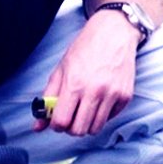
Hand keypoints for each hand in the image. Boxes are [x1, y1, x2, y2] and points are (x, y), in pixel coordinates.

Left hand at [34, 11, 139, 136]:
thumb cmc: (84, 49)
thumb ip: (48, 98)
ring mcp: (112, 94)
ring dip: (86, 124)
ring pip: (95, 128)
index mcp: (74, 84)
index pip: (61, 121)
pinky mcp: (126, 96)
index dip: (56, 125)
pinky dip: (102, 115)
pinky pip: (110, 119)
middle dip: (71, 128)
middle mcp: (94, 91)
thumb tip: (37, 125)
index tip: (57, 120)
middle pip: (79, 130)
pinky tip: (99, 102)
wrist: (114, 33)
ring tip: (84, 110)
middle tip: (70, 117)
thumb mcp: (61, 70)